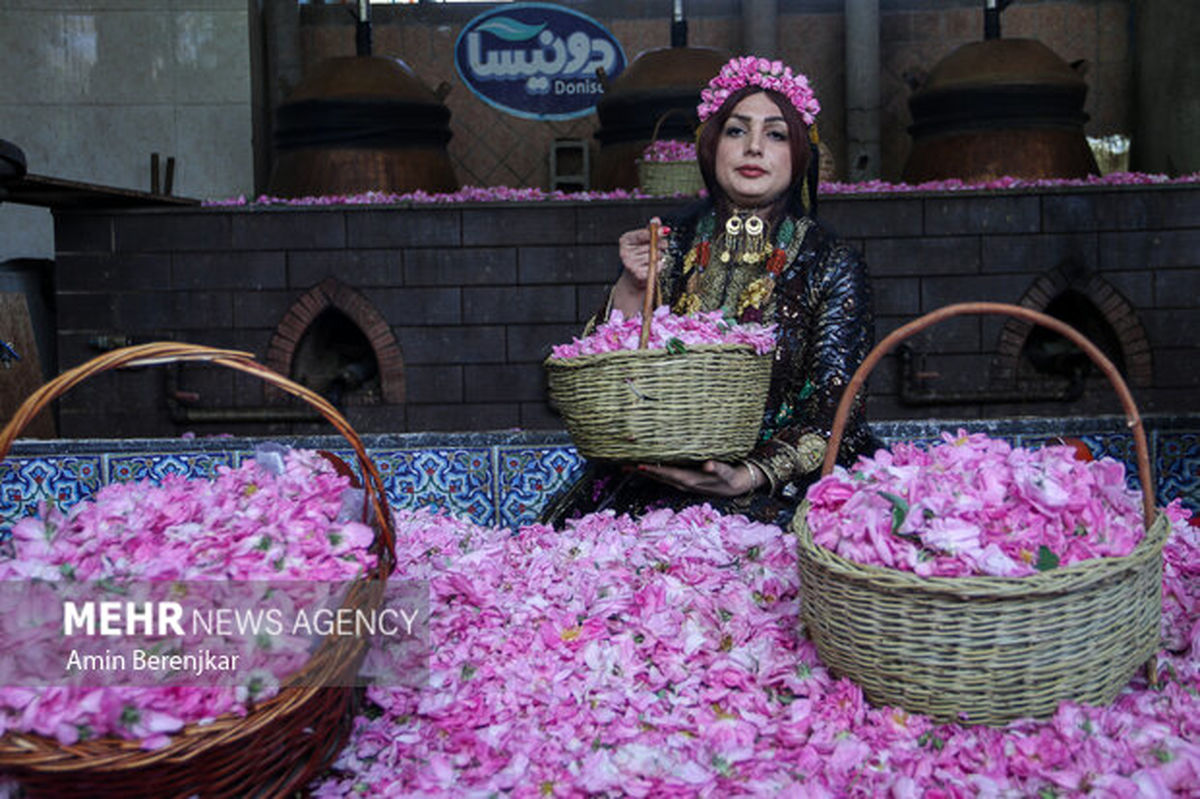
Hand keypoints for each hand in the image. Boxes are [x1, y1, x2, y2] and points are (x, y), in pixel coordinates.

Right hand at [611, 218, 669, 317]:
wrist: (634, 277)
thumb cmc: (639, 256)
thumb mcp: (642, 241)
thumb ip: (649, 230)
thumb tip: (656, 220)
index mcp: (625, 241)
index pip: (644, 233)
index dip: (656, 232)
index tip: (665, 231)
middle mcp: (625, 252)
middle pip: (651, 245)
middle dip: (660, 245)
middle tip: (663, 245)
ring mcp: (631, 264)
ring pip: (655, 255)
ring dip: (659, 256)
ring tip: (654, 258)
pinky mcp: (638, 275)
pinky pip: (656, 266)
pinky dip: (659, 266)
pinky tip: (654, 266)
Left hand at [635, 459, 757, 496]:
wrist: (734, 485)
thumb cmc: (729, 476)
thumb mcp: (725, 472)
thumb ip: (717, 468)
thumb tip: (708, 465)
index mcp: (689, 480)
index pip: (668, 474)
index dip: (654, 470)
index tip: (640, 465)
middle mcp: (682, 482)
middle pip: (657, 476)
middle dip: (640, 471)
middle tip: (622, 464)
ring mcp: (681, 482)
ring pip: (658, 476)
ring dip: (643, 472)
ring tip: (626, 466)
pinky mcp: (683, 479)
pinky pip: (663, 474)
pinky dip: (652, 470)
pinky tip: (644, 466)